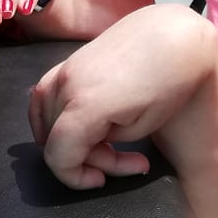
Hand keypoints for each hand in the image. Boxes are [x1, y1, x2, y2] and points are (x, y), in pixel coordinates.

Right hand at [29, 4, 217, 188]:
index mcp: (87, 103)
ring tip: (105, 141)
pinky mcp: (69, 61)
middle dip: (86, 159)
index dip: (74, 177)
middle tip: (126, 160)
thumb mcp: (142, 125)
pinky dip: (51, 115)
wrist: (173, 36)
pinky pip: (43, 94)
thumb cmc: (168, 81)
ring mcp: (65, 69)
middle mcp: (67, 84)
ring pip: (43, 119)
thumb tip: (89, 145)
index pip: (59, 155)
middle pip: (55, 140)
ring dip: (69, 138)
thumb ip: (106, 141)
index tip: (99, 181)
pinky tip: (73, 123)